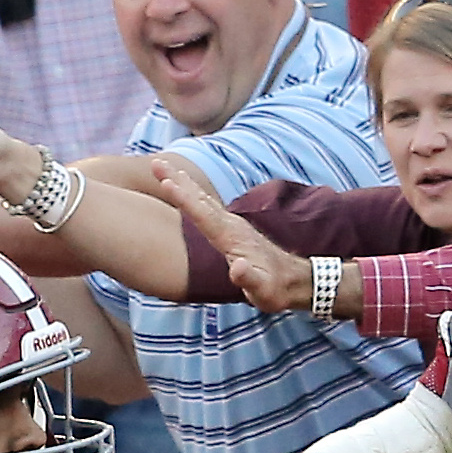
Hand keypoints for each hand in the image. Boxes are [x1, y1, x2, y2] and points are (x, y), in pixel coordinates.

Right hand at [155, 158, 312, 309]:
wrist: (295, 282)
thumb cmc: (276, 289)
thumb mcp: (263, 290)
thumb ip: (250, 279)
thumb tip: (238, 268)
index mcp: (232, 238)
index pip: (204, 215)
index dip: (185, 200)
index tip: (167, 182)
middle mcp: (231, 226)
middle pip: (200, 199)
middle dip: (178, 181)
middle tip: (156, 162)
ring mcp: (233, 225)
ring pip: (203, 200)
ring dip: (183, 183)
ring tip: (164, 168)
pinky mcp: (232, 229)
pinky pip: (207, 207)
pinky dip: (194, 195)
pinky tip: (186, 190)